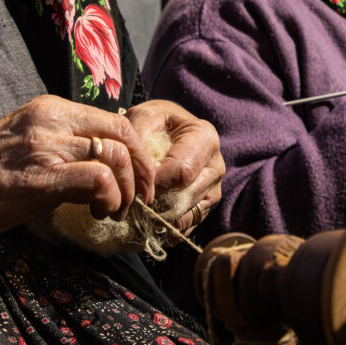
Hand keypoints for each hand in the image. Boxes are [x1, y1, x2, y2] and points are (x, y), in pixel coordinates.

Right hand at [0, 96, 156, 244]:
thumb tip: (103, 167)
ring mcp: (45, 147)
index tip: (138, 180)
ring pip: (115, 157)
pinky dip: (109, 198)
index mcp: (49, 109)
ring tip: (113, 211)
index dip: (136, 153)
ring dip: (126, 191)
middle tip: (140, 199)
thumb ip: (62, 146)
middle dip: (143, 170)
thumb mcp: (27, 145)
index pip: (113, 120)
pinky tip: (97, 212)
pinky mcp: (40, 178)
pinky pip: (97, 179)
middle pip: (123, 134)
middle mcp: (51, 120)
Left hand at [125, 99, 224, 231]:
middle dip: (154, 202)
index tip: (132, 184)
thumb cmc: (156, 121)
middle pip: (184, 196)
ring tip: (136, 211)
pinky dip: (166, 228)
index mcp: (204, 138)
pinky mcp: (207, 204)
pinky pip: (188, 225)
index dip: (153, 183)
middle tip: (129, 201)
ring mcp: (214, 187)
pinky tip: (148, 221)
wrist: (170, 128)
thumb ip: (137, 138)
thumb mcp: (143, 117)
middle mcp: (216, 164)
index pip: (181, 172)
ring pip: (185, 214)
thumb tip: (136, 175)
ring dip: (157, 217)